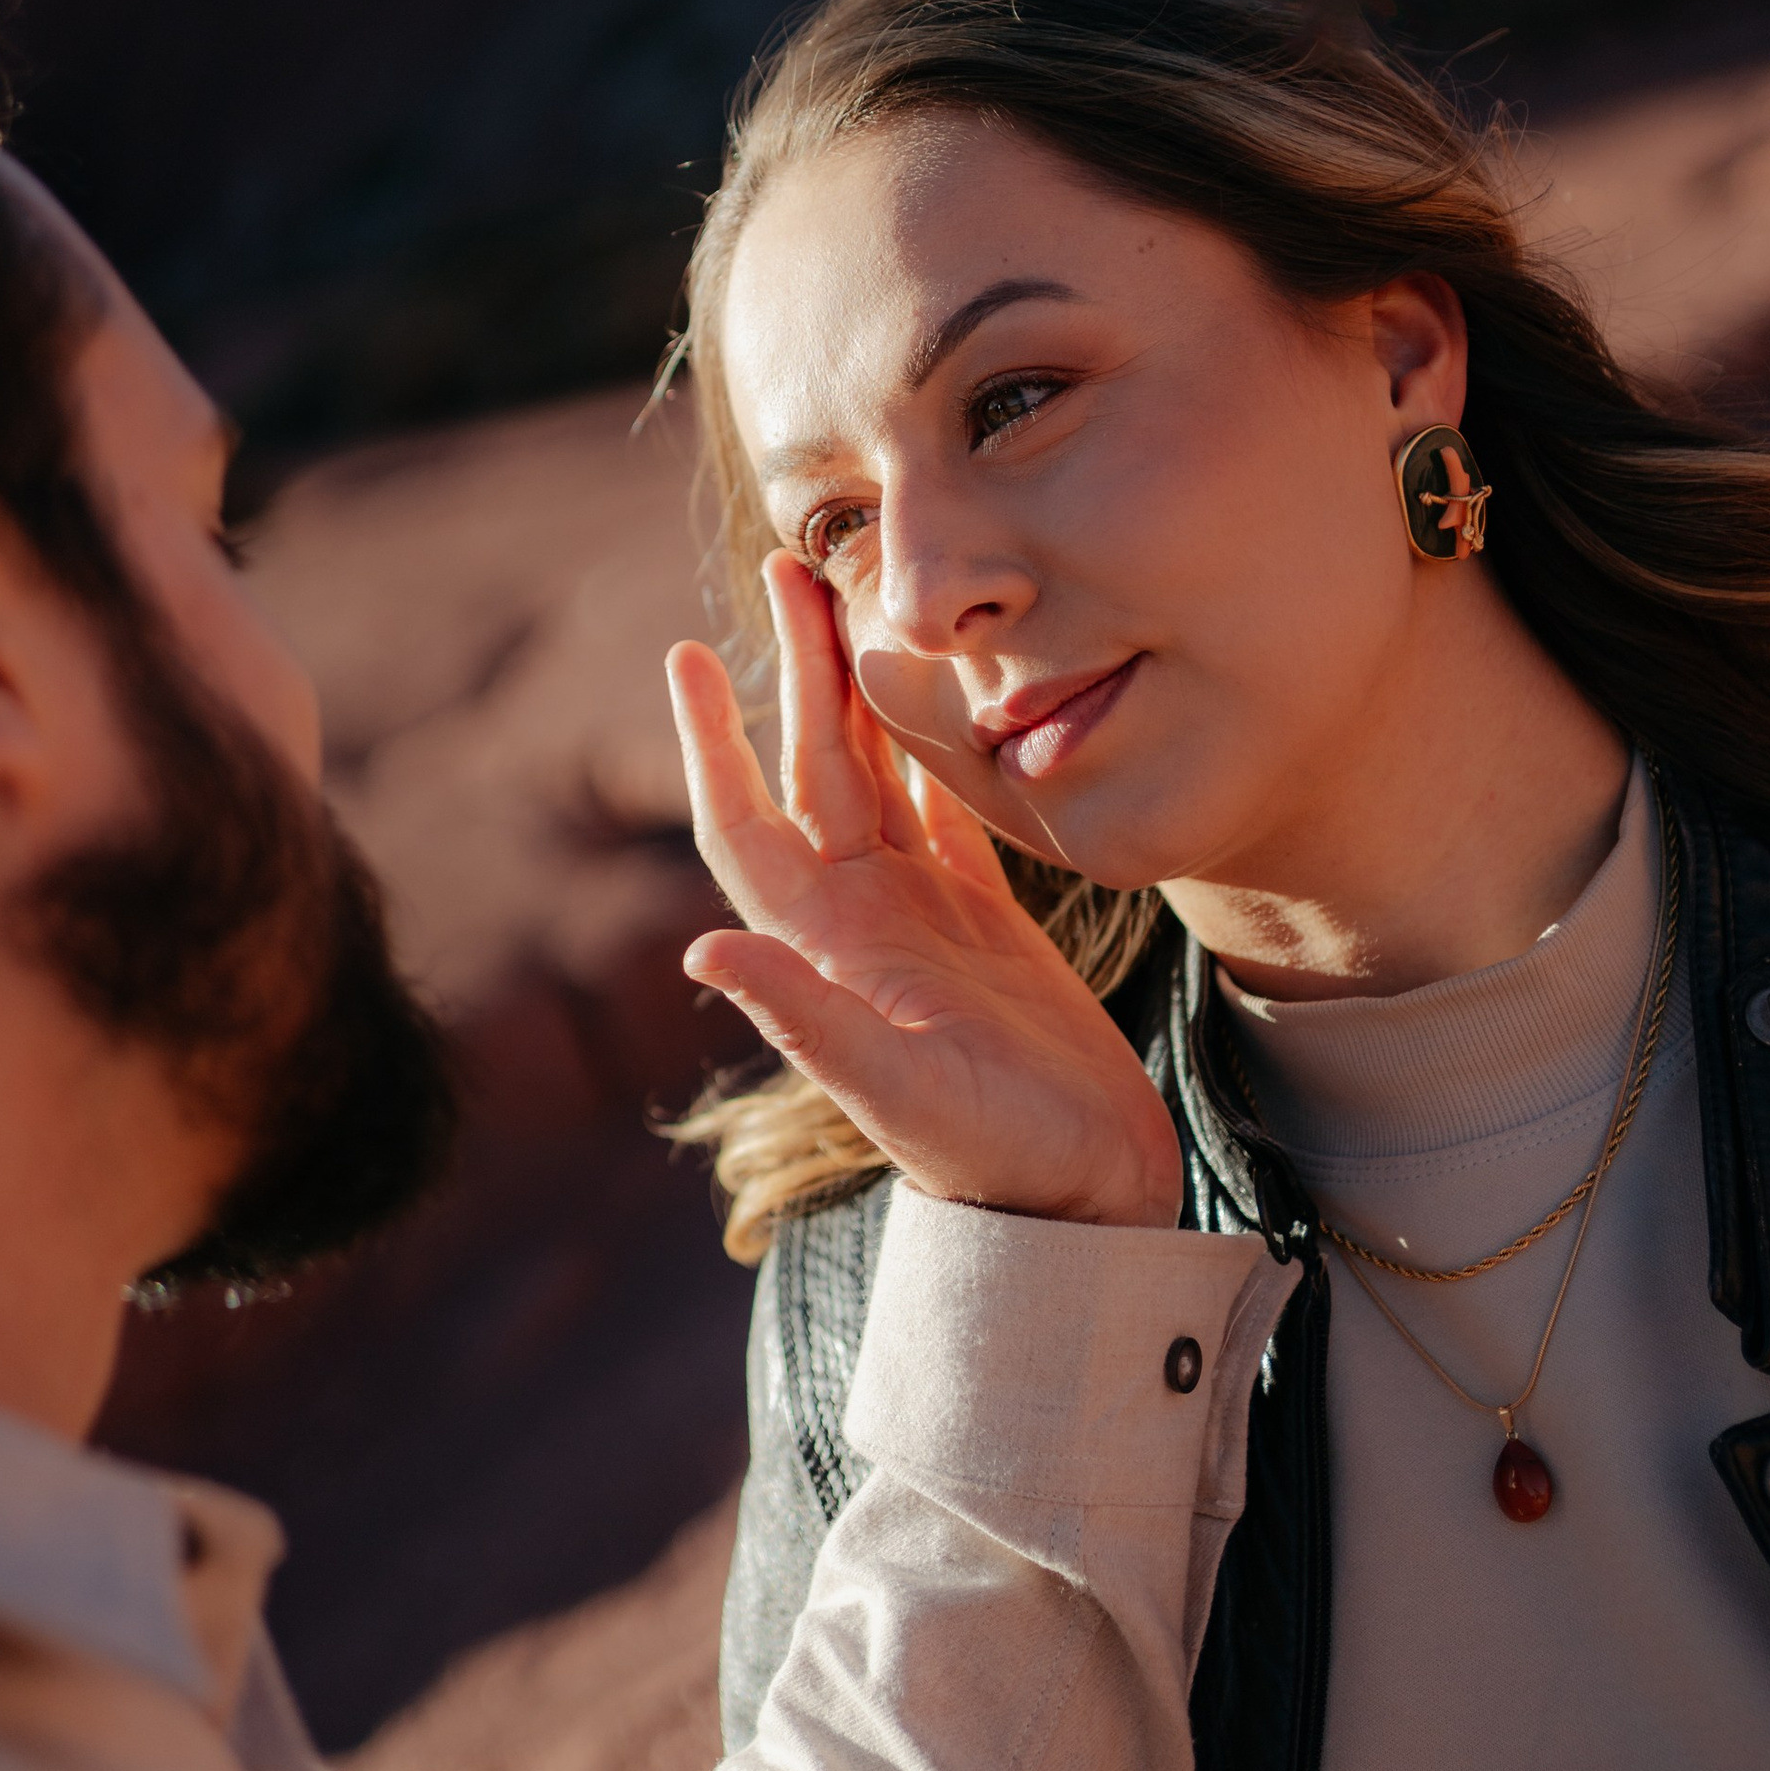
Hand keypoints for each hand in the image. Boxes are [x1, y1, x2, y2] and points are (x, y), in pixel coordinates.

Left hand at [666, 555, 1181, 1228]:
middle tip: (791, 568)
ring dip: (859, 695)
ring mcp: (920, 919)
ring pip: (876, 778)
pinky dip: (933, 751)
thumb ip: (806, 1021)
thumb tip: (699, 950)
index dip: (713, 742)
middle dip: (798, 671)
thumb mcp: (898, 1092)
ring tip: (858, 601)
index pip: (746, 824)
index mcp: (828, 947)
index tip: (688, 656)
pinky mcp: (984, 924)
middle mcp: (860, 921)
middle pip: (812, 770)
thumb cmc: (994, 1159)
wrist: (1081, 1202)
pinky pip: (947, 814)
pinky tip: (938, 692)